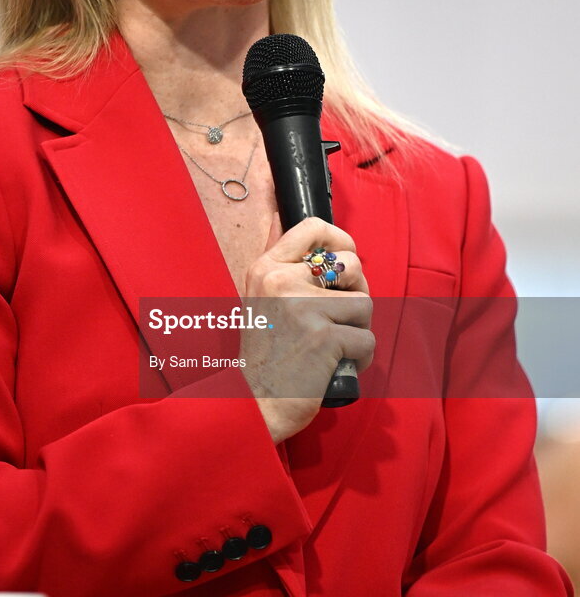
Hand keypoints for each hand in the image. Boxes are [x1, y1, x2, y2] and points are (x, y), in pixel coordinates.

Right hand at [239, 213, 374, 444]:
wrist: (253, 402)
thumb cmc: (263, 352)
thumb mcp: (258, 297)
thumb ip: (278, 262)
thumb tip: (281, 218)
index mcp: (266, 267)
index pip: (313, 226)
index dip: (340, 240)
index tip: (344, 262)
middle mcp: (282, 280)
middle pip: (351, 265)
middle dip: (357, 292)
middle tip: (341, 316)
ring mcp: (304, 308)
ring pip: (364, 304)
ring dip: (358, 329)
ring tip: (335, 345)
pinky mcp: (325, 337)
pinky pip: (367, 338)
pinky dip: (360, 357)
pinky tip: (338, 365)